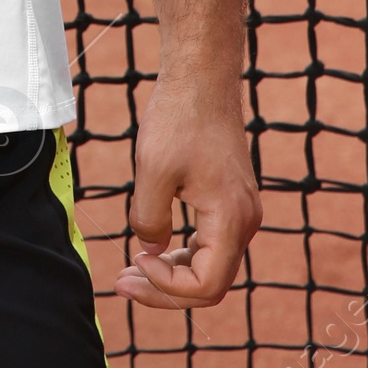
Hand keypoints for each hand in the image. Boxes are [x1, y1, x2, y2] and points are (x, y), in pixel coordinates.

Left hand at [116, 74, 261, 308]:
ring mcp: (240, 211)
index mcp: (231, 220)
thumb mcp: (153, 172)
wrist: (202, 78)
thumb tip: (149, 250)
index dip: (167, 288)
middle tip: (122, 284)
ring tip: (131, 271)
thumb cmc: (179, 118)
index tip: (133, 264)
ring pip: (210, 264)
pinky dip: (182, 252)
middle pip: (210, 282)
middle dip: (165, 289)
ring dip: (172, 273)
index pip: (206, 286)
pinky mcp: (230, 200)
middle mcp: (245, 222)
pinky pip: (210, 242)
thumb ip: (148, 219)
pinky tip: (152, 249)